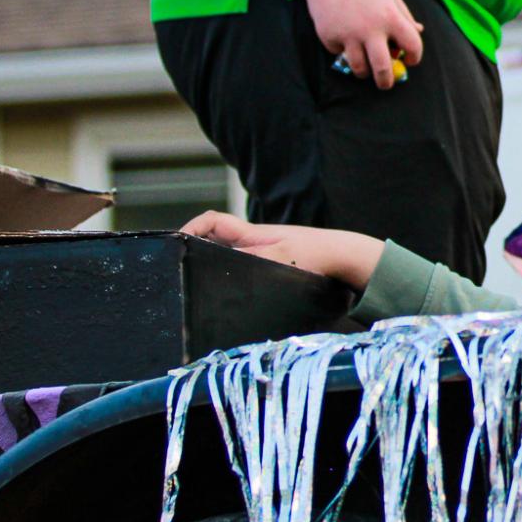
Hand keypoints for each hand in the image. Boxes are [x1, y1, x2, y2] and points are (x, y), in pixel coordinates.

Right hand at [181, 211, 384, 289]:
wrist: (346, 259)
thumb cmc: (317, 255)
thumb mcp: (280, 259)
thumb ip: (252, 263)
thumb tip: (220, 272)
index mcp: (251, 233)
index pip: (212, 221)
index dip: (190, 228)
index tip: (175, 245)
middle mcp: (253, 242)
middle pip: (214, 241)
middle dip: (196, 252)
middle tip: (180, 273)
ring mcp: (262, 255)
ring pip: (227, 259)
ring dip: (213, 268)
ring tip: (197, 289)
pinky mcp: (273, 269)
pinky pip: (243, 272)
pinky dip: (231, 280)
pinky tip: (228, 299)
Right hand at [301, 0, 424, 88]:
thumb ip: (403, 15)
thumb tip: (419, 31)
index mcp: (391, 17)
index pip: (413, 46)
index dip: (415, 56)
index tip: (410, 60)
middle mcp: (370, 29)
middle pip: (383, 69)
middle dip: (386, 81)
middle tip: (385, 83)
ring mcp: (348, 34)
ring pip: (359, 68)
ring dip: (364, 72)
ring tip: (365, 69)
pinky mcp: (328, 36)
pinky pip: (338, 52)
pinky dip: (342, 49)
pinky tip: (341, 33)